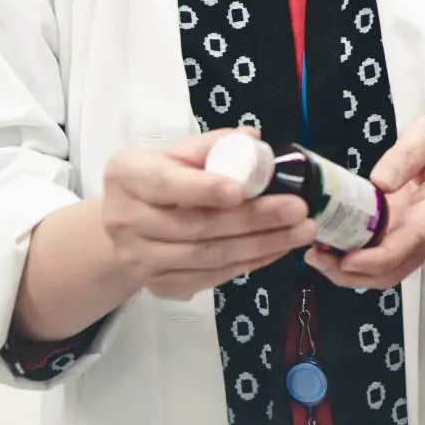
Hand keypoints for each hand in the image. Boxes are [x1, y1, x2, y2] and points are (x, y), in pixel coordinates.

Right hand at [101, 127, 317, 302]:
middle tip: (297, 209)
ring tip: (300, 231)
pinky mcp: (157, 285)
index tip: (241, 190)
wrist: (127, 224)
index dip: (204, 189)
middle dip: (253, 218)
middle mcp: (124, 220)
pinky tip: (276, 249)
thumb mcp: (177, 152)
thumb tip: (252, 139)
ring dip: (260, 245)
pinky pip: (209, 278)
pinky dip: (248, 263)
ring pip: (206, 257)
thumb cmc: (161, 177)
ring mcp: (138, 259)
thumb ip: (211, 145)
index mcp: (127, 175)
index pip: (165, 184)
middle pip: (195, 225)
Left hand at [306, 115, 424, 290]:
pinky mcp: (404, 237)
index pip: (415, 238)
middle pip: (398, 266)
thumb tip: (379, 182)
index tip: (348, 259)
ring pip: (388, 271)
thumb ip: (407, 153)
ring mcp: (418, 237)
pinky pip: (382, 260)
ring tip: (317, 256)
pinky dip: (354, 263)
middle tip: (318, 257)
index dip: (381, 255)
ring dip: (351, 273)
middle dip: (357, 272)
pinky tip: (330, 249)